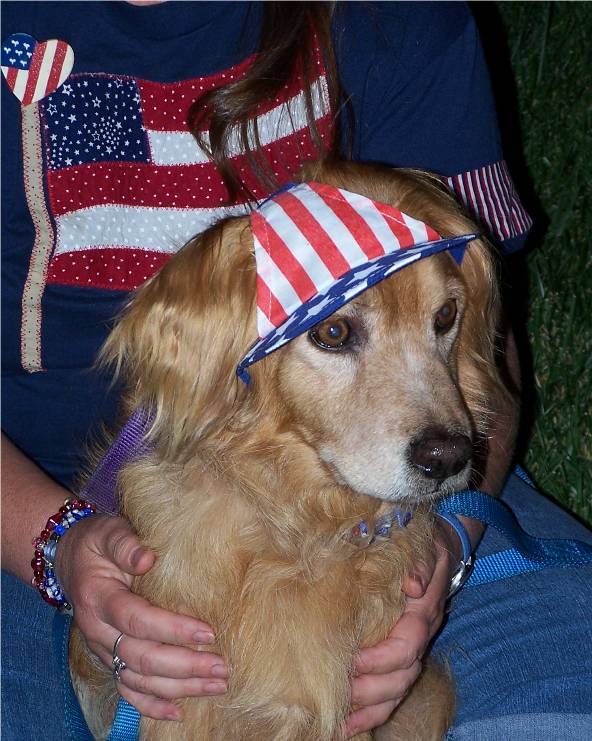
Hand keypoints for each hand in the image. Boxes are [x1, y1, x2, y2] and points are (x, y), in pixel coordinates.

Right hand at [55, 514, 227, 720]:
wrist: (69, 559)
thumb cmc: (97, 543)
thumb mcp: (108, 533)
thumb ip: (126, 544)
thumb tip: (147, 559)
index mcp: (99, 599)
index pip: (138, 620)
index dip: (173, 630)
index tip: (208, 633)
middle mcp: (98, 632)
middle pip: (142, 657)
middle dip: (185, 666)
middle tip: (222, 667)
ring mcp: (102, 650)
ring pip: (139, 680)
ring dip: (179, 687)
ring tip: (217, 686)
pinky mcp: (108, 659)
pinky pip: (127, 690)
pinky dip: (152, 706)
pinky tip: (179, 714)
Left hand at [345, 522, 458, 736]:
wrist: (438, 550)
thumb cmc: (424, 546)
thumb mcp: (426, 547)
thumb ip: (421, 563)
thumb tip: (413, 584)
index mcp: (422, 614)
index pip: (406, 646)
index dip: (379, 658)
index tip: (351, 659)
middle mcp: (420, 638)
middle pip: (401, 678)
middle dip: (369, 690)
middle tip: (337, 692)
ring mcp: (413, 651)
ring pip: (397, 692)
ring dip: (368, 710)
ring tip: (338, 722)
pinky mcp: (400, 658)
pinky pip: (392, 694)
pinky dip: (371, 713)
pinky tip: (346, 724)